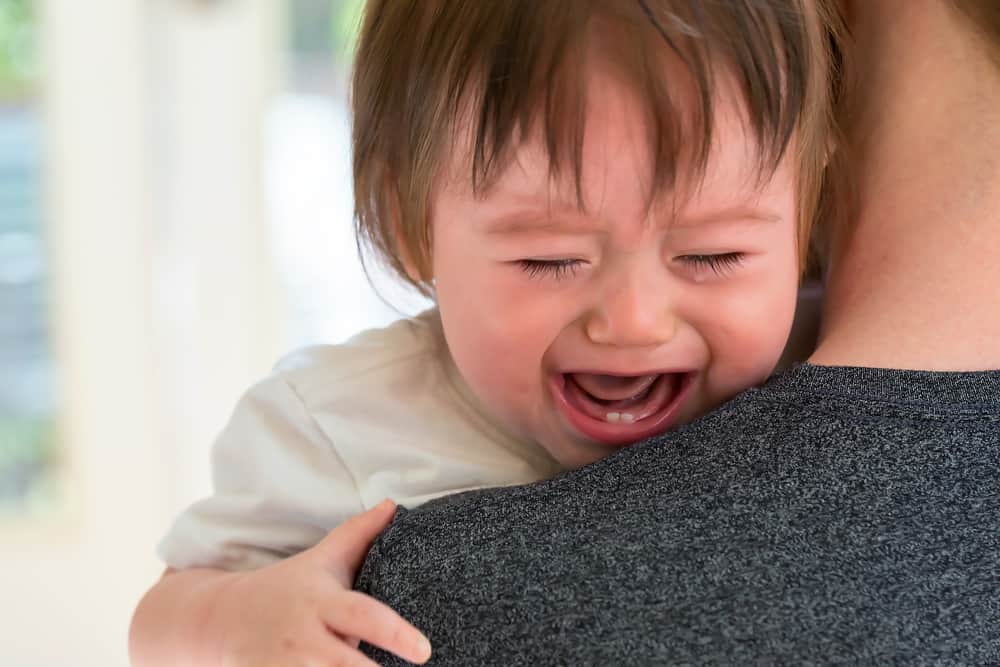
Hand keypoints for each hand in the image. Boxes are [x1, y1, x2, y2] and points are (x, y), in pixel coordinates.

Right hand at [215, 499, 431, 665]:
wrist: (219, 618)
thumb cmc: (286, 586)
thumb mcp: (320, 559)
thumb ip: (358, 534)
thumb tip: (394, 504)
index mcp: (321, 601)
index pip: (363, 616)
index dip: (395, 634)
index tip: (425, 651)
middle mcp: (302, 637)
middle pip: (345, 665)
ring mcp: (282, 665)